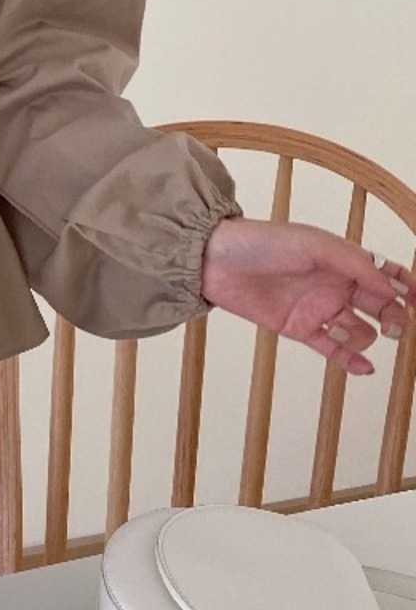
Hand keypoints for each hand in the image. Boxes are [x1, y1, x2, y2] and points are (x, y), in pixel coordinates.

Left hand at [200, 216, 415, 373]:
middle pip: (379, 305)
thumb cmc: (260, 242)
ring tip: (350, 330)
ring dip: (365, 335)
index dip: (406, 286)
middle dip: (394, 316)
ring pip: (359, 329)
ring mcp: (316, 307)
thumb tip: (392, 284)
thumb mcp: (312, 244)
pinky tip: (365, 368)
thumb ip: (353, 263)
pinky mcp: (298, 327)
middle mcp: (333, 283)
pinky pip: (332, 348)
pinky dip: (351, 359)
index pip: (384, 273)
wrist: (212, 260)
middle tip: (396, 325)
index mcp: (341, 258)